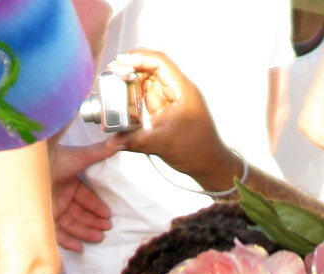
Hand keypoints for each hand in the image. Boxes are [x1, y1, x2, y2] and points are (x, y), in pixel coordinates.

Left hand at [51, 140, 117, 252]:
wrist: (34, 164)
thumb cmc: (56, 158)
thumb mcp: (81, 156)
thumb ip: (100, 152)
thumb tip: (119, 141)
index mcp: (69, 183)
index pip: (86, 199)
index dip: (97, 207)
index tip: (108, 216)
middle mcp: (61, 197)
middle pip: (80, 214)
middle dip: (93, 222)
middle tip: (106, 229)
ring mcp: (51, 208)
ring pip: (70, 225)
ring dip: (85, 232)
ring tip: (98, 238)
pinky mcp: (42, 219)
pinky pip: (56, 234)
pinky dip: (67, 242)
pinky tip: (79, 247)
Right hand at [109, 48, 236, 191]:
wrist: (211, 166)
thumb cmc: (199, 151)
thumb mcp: (165, 144)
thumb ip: (137, 141)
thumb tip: (115, 140)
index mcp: (183, 90)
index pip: (159, 62)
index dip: (138, 58)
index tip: (120, 62)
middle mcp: (177, 90)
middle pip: (152, 68)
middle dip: (132, 68)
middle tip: (113, 73)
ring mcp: (172, 100)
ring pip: (149, 81)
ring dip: (132, 82)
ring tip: (115, 87)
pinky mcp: (167, 110)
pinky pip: (148, 96)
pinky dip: (136, 96)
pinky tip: (125, 101)